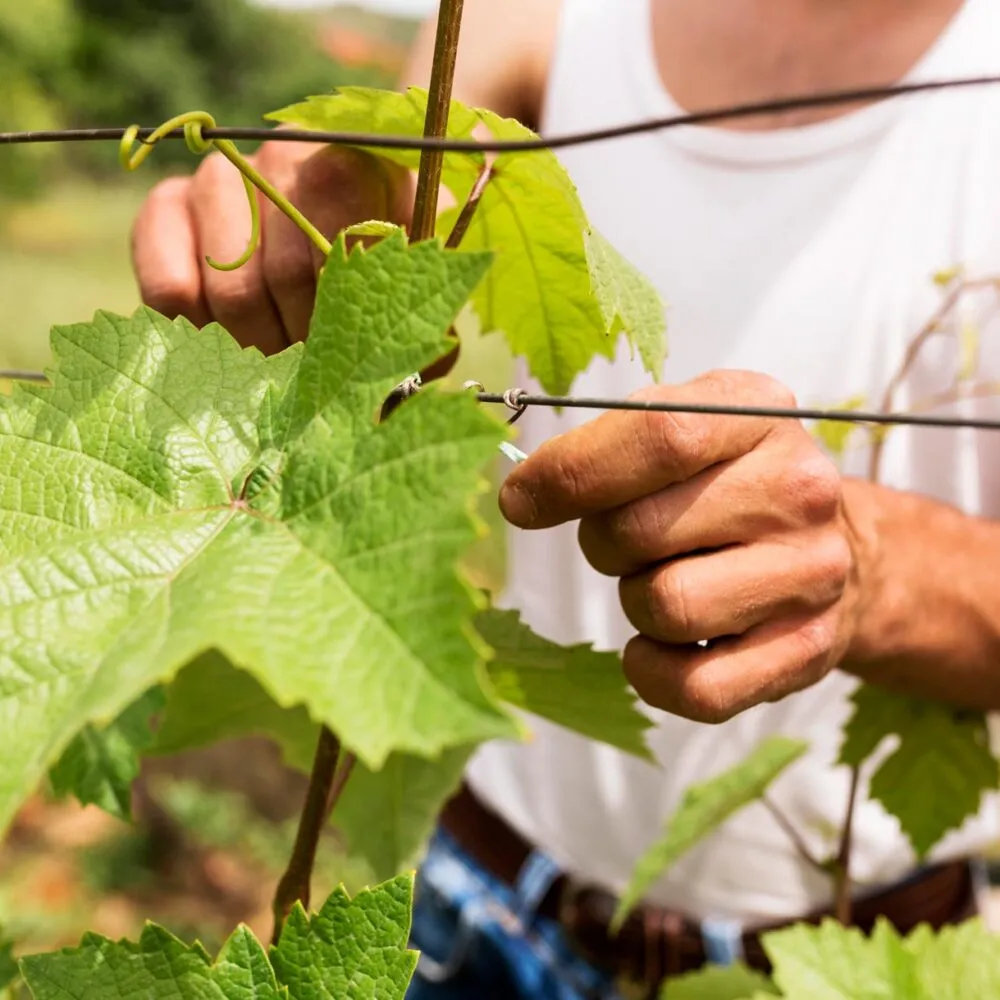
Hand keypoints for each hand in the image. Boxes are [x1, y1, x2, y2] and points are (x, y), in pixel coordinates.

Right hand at [131, 139, 412, 353]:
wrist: (310, 227)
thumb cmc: (377, 264)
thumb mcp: (414, 280)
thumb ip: (425, 311)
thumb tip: (423, 360)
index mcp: (360, 162)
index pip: (343, 246)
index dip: (344, 318)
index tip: (350, 357)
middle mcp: (286, 153)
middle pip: (288, 275)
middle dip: (305, 345)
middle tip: (315, 376)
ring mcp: (221, 175)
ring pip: (233, 289)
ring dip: (259, 349)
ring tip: (278, 367)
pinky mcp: (165, 206)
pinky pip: (171, 289)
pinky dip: (201, 337)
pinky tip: (228, 346)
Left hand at [499, 370, 864, 722]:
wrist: (833, 550)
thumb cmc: (727, 482)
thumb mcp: (683, 428)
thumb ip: (608, 445)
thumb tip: (523, 496)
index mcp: (757, 412)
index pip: (657, 436)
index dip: (570, 474)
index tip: (519, 500)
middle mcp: (799, 487)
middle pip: (640, 530)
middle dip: (603, 542)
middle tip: (626, 541)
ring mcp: (811, 573)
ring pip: (665, 607)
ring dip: (635, 601)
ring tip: (665, 580)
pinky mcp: (807, 650)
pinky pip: (696, 688)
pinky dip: (654, 671)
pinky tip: (664, 643)